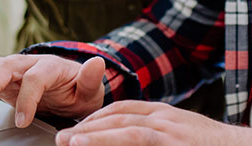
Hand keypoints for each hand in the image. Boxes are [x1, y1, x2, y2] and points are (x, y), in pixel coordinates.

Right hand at [0, 54, 104, 127]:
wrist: (73, 89)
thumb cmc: (81, 90)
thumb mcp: (90, 89)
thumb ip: (91, 79)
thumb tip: (97, 62)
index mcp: (52, 66)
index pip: (35, 78)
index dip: (27, 98)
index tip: (22, 121)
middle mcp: (31, 63)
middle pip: (7, 65)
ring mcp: (17, 70)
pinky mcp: (8, 80)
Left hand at [54, 101, 251, 145]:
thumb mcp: (188, 140)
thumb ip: (165, 139)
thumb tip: (143, 142)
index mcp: (169, 115)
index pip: (126, 109)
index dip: (100, 117)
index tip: (80, 129)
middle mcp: (167, 117)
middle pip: (119, 115)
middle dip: (89, 124)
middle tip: (63, 137)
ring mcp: (171, 129)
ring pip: (122, 125)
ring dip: (91, 133)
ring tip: (67, 141)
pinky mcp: (173, 140)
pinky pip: (136, 139)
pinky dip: (109, 139)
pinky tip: (88, 144)